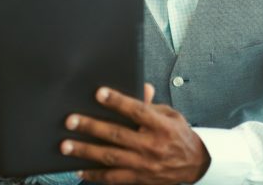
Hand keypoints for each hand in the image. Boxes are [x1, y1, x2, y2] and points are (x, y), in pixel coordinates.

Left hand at [60, 84, 210, 183]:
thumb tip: (141, 87)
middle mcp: (151, 145)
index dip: (117, 101)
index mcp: (161, 126)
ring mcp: (144, 165)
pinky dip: (95, 175)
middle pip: (117, 134)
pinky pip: (113, 178)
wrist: (196, 165)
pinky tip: (79, 169)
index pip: (136, 111)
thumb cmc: (179, 135)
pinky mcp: (140, 178)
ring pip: (110, 157)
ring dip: (86, 151)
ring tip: (66, 146)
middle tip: (71, 121)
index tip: (99, 93)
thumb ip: (151, 104)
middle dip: (91, 126)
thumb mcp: (171, 114)